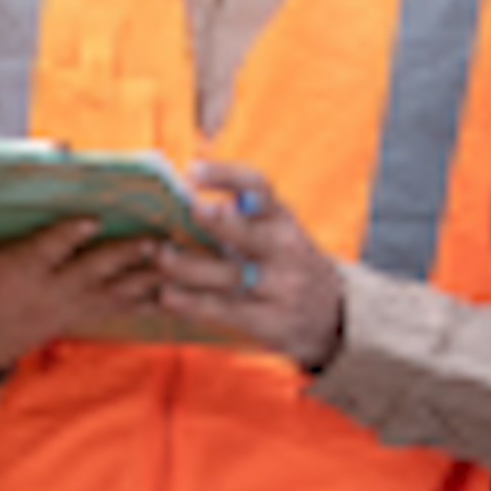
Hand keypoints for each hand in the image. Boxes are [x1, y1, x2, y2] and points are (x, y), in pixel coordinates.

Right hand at [0, 206, 172, 388]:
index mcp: (14, 274)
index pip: (43, 252)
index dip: (66, 237)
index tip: (90, 220)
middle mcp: (46, 292)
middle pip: (91, 272)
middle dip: (125, 256)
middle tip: (157, 242)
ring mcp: (65, 307)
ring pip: (113, 291)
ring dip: (147, 278)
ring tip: (179, 262)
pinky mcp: (75, 315)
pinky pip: (117, 307)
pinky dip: (146, 299)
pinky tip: (175, 292)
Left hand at [149, 162, 346, 373]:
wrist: (330, 313)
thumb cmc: (281, 261)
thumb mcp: (272, 230)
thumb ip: (234, 214)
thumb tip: (175, 191)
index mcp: (279, 217)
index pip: (258, 187)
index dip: (227, 176)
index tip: (193, 170)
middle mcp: (283, 248)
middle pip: (249, 233)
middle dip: (220, 221)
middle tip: (189, 210)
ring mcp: (279, 287)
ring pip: (230, 275)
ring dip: (189, 266)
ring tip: (159, 256)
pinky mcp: (269, 320)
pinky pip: (226, 311)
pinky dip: (192, 303)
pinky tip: (167, 296)